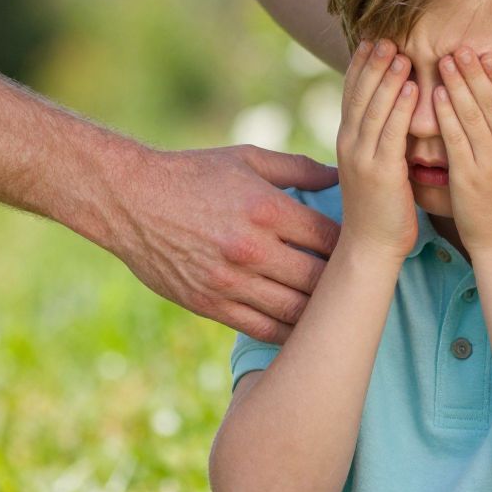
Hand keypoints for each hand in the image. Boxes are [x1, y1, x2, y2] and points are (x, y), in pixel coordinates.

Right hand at [106, 142, 340, 342]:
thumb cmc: (193, 174)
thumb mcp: (246, 159)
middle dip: (342, 282)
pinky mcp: (211, 304)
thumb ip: (298, 168)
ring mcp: (230, 281)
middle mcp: (252, 248)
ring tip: (335, 309)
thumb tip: (342, 175)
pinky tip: (303, 329)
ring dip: (320, 312)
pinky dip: (288, 332)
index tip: (360, 248)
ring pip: (296, 310)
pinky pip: (263, 329)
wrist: (130, 200)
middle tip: (356, 284)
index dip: (352, 245)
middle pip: (320, 279)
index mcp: (266, 209)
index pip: (330, 238)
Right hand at [336, 39, 419, 259]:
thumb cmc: (380, 206)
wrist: (370, 246)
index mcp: (348, 139)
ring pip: (374, 108)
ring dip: (388, 78)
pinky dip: (402, 108)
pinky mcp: (380, 173)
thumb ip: (380, 136)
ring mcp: (362, 158)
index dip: (360, 63)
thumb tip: (394, 110)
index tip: (372, 38)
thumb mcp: (375, 164)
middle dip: (373, 62)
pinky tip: (414, 88)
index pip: (352, 91)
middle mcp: (350, 144)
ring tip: (400, 52)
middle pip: (359, 93)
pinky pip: (391, 133)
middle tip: (386, 35)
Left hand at [434, 48, 491, 255]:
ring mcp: (491, 164)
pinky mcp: (467, 178)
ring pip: (472, 116)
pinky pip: (455, 139)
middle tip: (460, 49)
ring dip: (457, 86)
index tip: (487, 55)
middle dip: (474, 73)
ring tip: (445, 63)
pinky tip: (436, 95)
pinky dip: (445, 115)